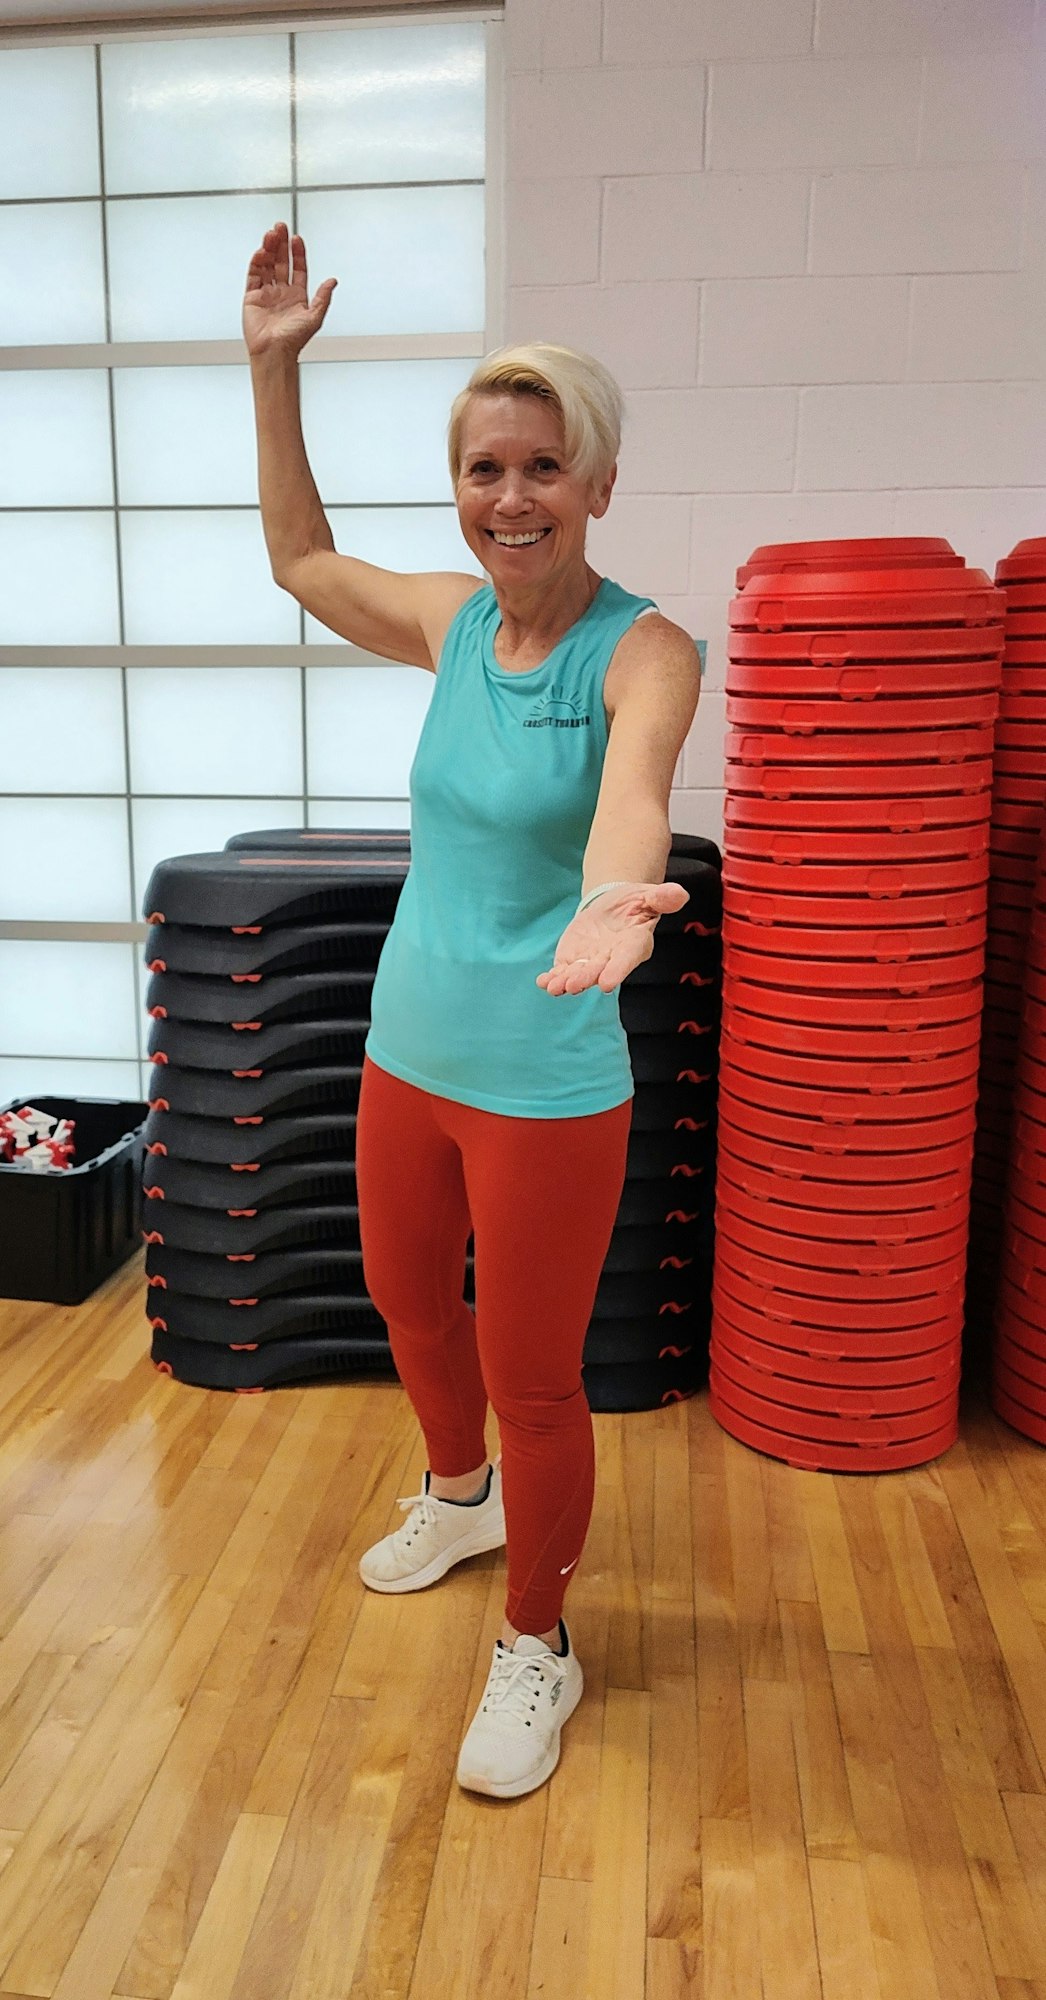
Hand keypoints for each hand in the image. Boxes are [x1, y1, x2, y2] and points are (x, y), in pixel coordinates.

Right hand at [242, 220, 336, 357]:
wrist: (275, 352)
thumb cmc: (294, 340)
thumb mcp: (315, 316)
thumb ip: (323, 297)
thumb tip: (333, 281)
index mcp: (297, 296)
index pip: (297, 268)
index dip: (297, 253)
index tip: (296, 239)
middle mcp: (282, 293)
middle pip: (281, 262)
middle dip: (281, 244)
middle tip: (281, 227)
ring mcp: (266, 294)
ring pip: (267, 265)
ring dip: (269, 249)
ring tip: (271, 234)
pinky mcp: (252, 297)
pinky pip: (254, 275)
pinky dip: (257, 262)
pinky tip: (261, 251)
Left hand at [537, 881, 689, 995]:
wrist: (614, 907)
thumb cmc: (635, 903)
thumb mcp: (648, 895)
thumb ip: (662, 898)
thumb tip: (679, 894)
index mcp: (634, 944)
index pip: (626, 959)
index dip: (617, 971)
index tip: (606, 983)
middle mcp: (612, 958)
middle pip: (599, 970)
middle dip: (586, 978)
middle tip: (574, 985)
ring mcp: (591, 962)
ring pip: (579, 975)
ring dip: (566, 981)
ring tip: (554, 987)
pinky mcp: (574, 961)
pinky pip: (562, 972)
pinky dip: (552, 978)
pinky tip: (543, 982)